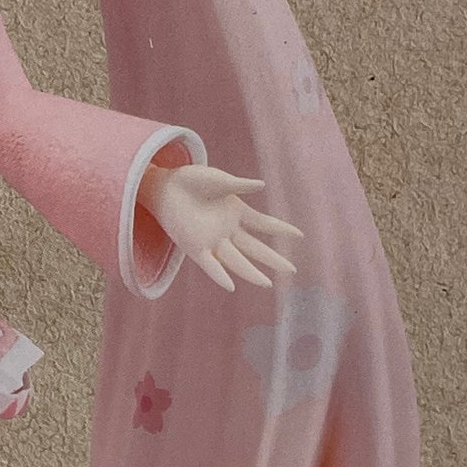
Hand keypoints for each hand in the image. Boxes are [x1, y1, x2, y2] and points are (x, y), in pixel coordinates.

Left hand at [140, 161, 301, 292]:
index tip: (301, 235)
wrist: (166, 186)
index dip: (282, 229)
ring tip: (267, 283)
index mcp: (237, 213)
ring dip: (251, 272)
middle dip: (273, 259)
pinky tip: (231, 286)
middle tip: (292, 269)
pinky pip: (209, 265)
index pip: (265, 224)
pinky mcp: (194, 247)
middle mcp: (228, 230)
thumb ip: (239, 185)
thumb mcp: (219, 180)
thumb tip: (261, 185)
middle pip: (255, 248)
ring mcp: (212, 240)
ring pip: (236, 261)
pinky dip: (219, 275)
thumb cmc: (193, 180)